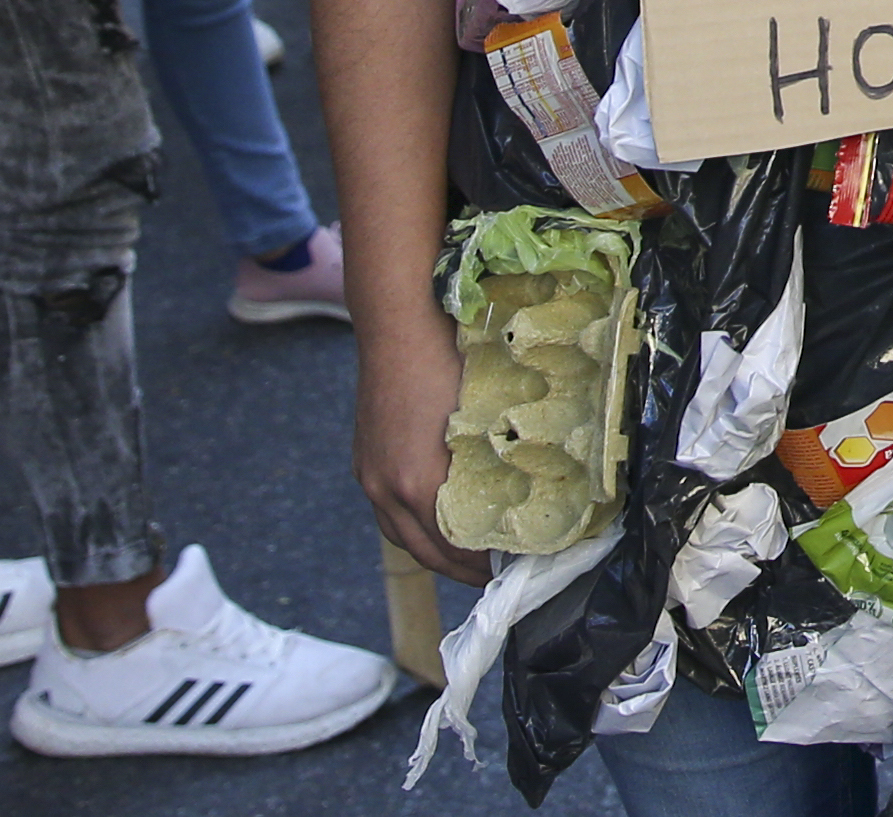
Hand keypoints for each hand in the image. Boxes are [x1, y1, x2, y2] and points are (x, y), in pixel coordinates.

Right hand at [352, 293, 486, 586]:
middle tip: (494, 571)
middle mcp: (386, 490)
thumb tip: (529, 485)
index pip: (452, 548)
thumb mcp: (484, 414)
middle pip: (423, 551)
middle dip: (459, 568)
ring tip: (468, 550)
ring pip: (400, 534)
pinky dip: (412, 523)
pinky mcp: (363, 460)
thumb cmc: (450, 360)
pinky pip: (386, 510)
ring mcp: (369, 476)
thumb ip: (497, 458)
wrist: (399, 322)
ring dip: (433, 548)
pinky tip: (435, 515)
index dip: (482, 564)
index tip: (513, 567)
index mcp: (418, 485)